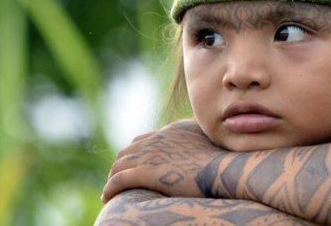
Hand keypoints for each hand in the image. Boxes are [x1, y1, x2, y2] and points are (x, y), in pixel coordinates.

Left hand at [101, 120, 227, 201]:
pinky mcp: (145, 172)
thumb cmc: (223, 160)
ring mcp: (149, 155)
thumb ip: (201, 141)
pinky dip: (110, 188)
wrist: (222, 167)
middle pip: (127, 152)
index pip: (142, 140)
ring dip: (111, 178)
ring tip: (110, 192)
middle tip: (117, 181)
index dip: (134, 154)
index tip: (132, 166)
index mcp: (169, 132)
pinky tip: (107, 197)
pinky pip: (118, 180)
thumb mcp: (211, 143)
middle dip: (119, 166)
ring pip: (118, 165)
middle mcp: (155, 140)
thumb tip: (206, 149)